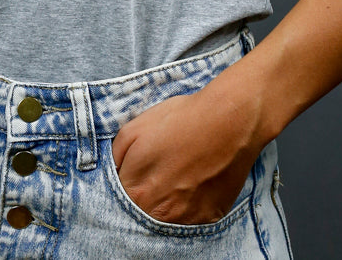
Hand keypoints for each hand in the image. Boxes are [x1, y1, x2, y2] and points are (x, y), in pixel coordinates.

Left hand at [110, 77, 262, 226]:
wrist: (227, 122)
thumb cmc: (179, 121)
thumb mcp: (133, 129)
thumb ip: (115, 158)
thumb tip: (113, 174)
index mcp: (137, 192)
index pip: (118, 202)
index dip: (123, 187)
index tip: (132, 175)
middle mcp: (160, 214)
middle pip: (142, 214)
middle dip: (143, 197)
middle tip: (154, 174)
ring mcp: (187, 219)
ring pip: (166, 220)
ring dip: (164, 204)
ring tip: (175, 176)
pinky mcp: (209, 218)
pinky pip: (190, 219)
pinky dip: (187, 205)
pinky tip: (192, 182)